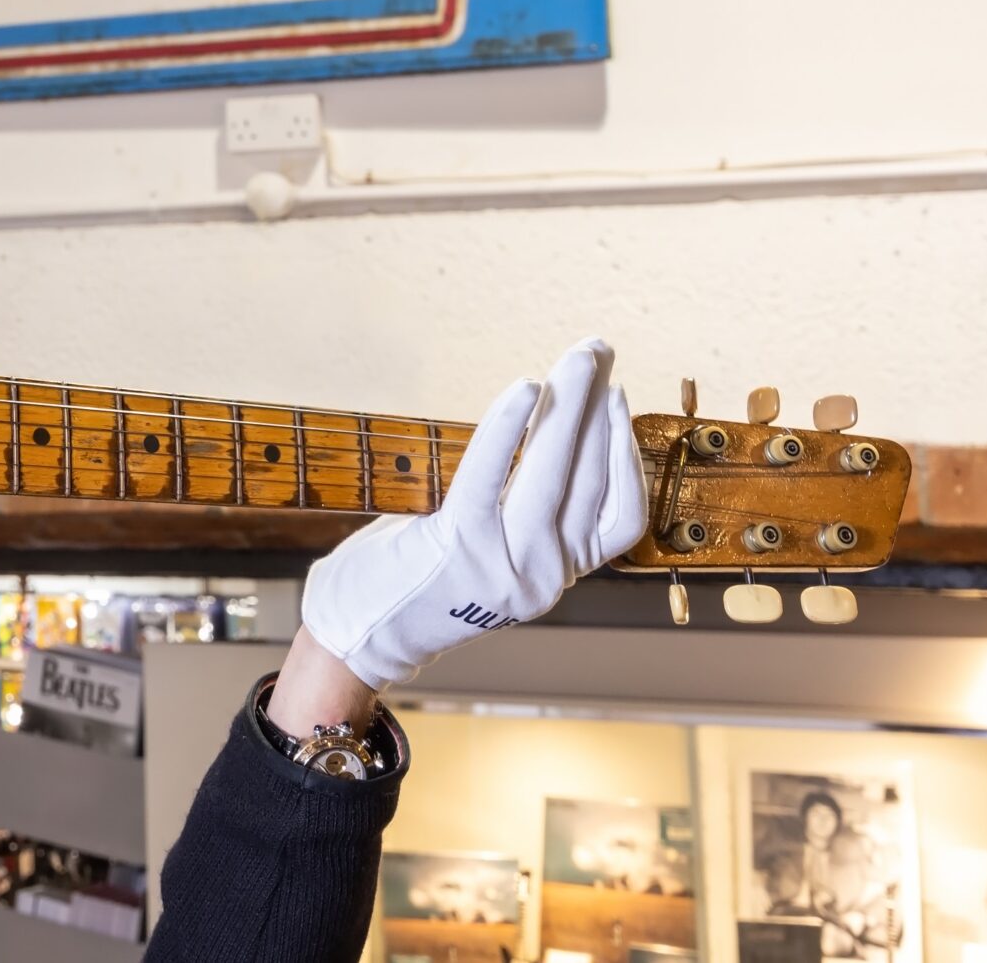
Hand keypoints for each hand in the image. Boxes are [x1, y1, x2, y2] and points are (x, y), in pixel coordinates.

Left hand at [301, 338, 647, 691]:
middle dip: (601, 407)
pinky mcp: (459, 546)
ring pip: (554, 473)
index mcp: (556, 575)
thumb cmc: (421, 578)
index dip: (625, 454)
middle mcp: (543, 575)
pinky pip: (491, 476)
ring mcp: (505, 566)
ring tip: (576, 360)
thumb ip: (528, 516)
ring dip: (571, 406)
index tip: (617, 400)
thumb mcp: (494, 555)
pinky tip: (525, 387)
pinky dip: (510, 428)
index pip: (622, 515)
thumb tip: (554, 441)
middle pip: (591, 480)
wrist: (361, 634)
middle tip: (599, 352)